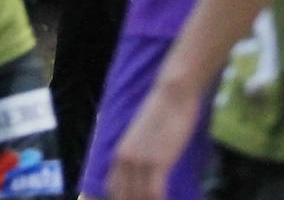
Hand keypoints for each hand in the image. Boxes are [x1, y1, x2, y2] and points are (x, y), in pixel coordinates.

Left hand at [106, 81, 201, 199]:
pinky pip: (155, 192)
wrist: (172, 94)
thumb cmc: (161, 112)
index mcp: (118, 154)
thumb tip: (141, 168)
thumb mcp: (140, 136)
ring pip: (140, 198)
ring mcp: (140, 161)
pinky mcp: (157, 161)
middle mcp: (124, 159)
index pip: (112, 190)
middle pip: (123, 197)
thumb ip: (136, 153)